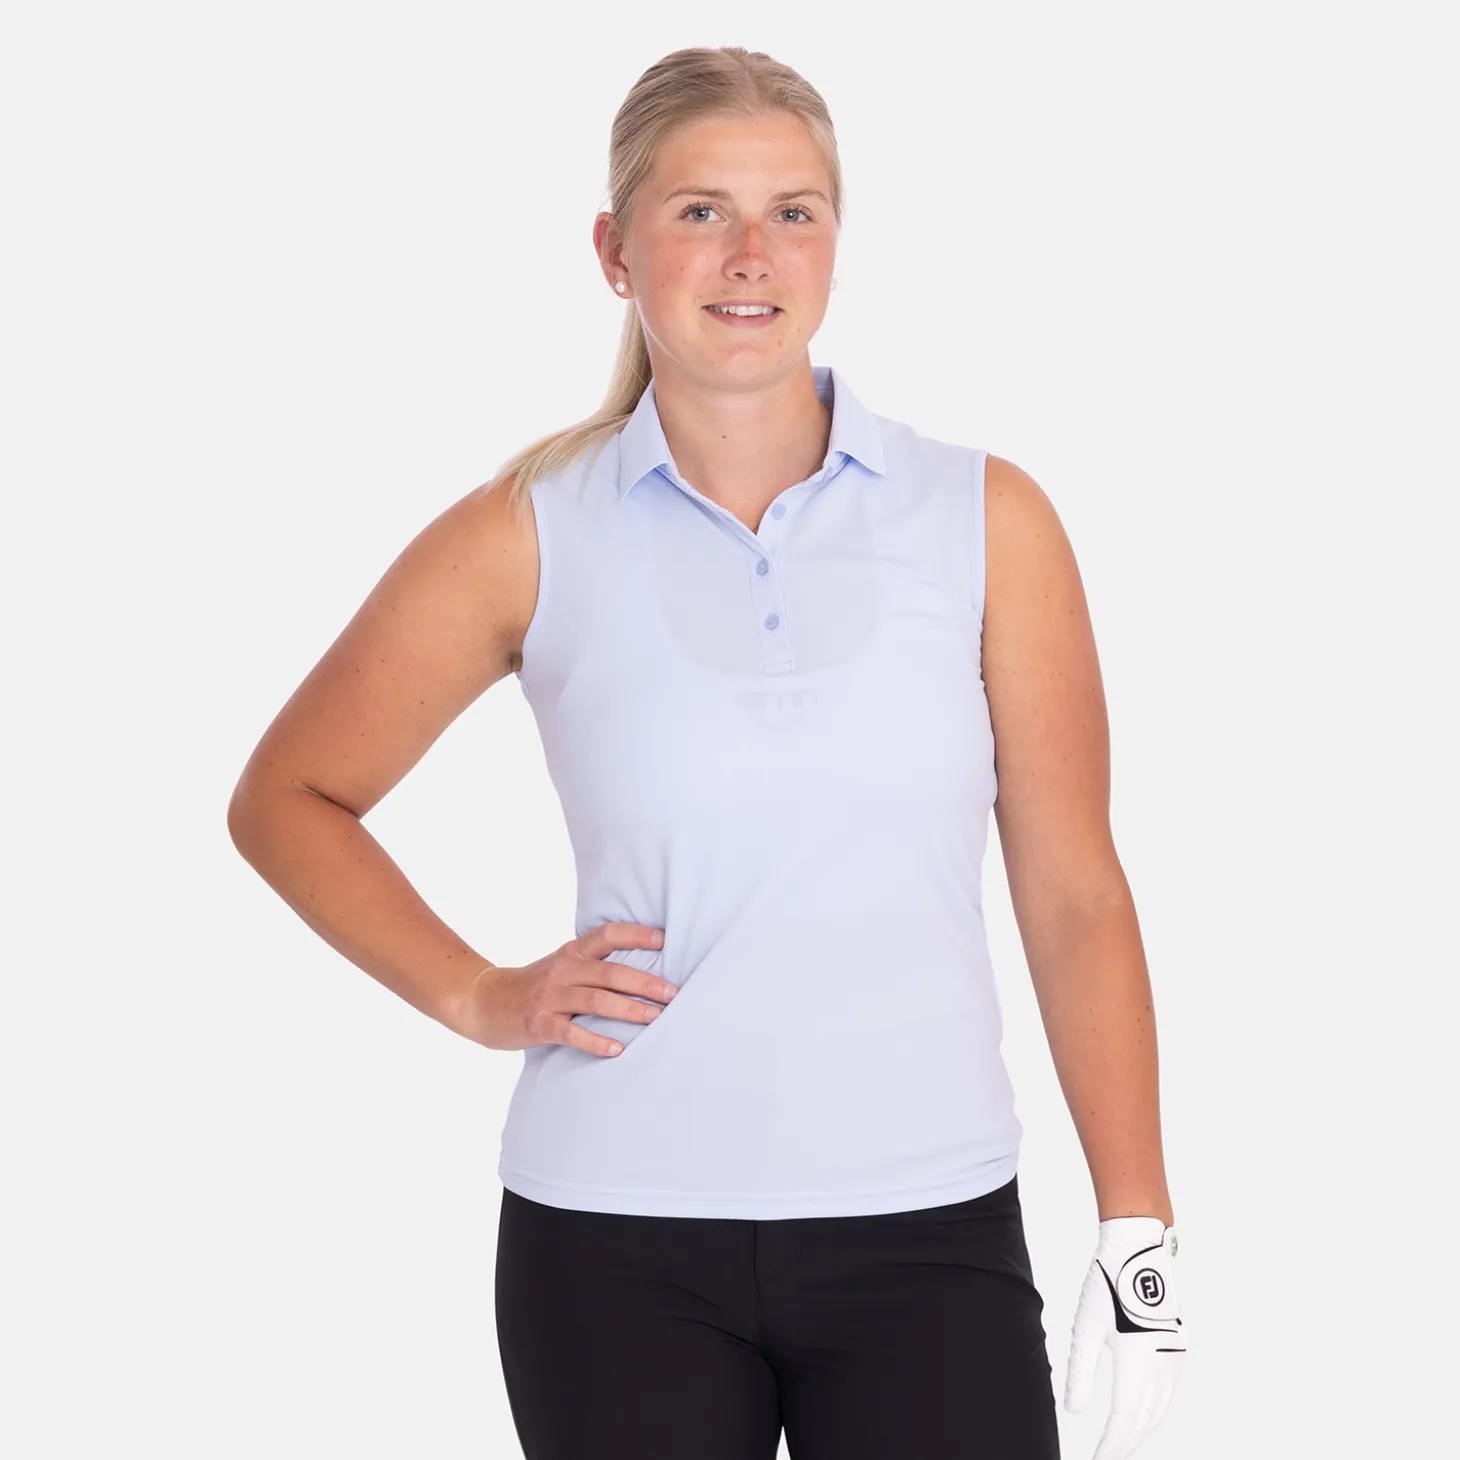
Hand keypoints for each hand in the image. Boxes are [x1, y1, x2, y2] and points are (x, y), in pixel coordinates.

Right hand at [457, 921, 675, 1055]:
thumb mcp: (560, 966)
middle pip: (610, 972)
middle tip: (674, 994)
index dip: (636, 935)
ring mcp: (549, 997)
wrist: (483, 1002)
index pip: (607, 935)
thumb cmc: (533, 986)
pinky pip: (571, 1032)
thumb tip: (641, 972)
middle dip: (645, 983)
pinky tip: (617, 1049)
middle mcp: (562, 970)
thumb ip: (592, 966)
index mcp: (571, 953)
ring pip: (595, 1000)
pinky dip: (596, 1040)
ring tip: (656, 1019)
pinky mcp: (538, 1024)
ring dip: (629, 1010)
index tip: (666, 941)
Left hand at [1064, 1216, 1185, 1458]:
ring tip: (1121, 1444)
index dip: (1111, 1445)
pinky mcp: (1179, 1350)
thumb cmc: (1108, 1285)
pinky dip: (1155, 1413)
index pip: (1124, 1419)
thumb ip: (1080, 1373)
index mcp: (1136, 1361)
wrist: (1140, 1252)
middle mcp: (1162, 1365)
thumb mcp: (1085, 1328)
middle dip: (1125, 1444)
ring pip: (1161, 1411)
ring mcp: (1175, 1359)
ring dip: (1142, 1431)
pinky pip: (1170, 1394)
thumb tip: (1072, 1411)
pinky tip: (1143, 1416)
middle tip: (1106, 1458)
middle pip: (1145, 1421)